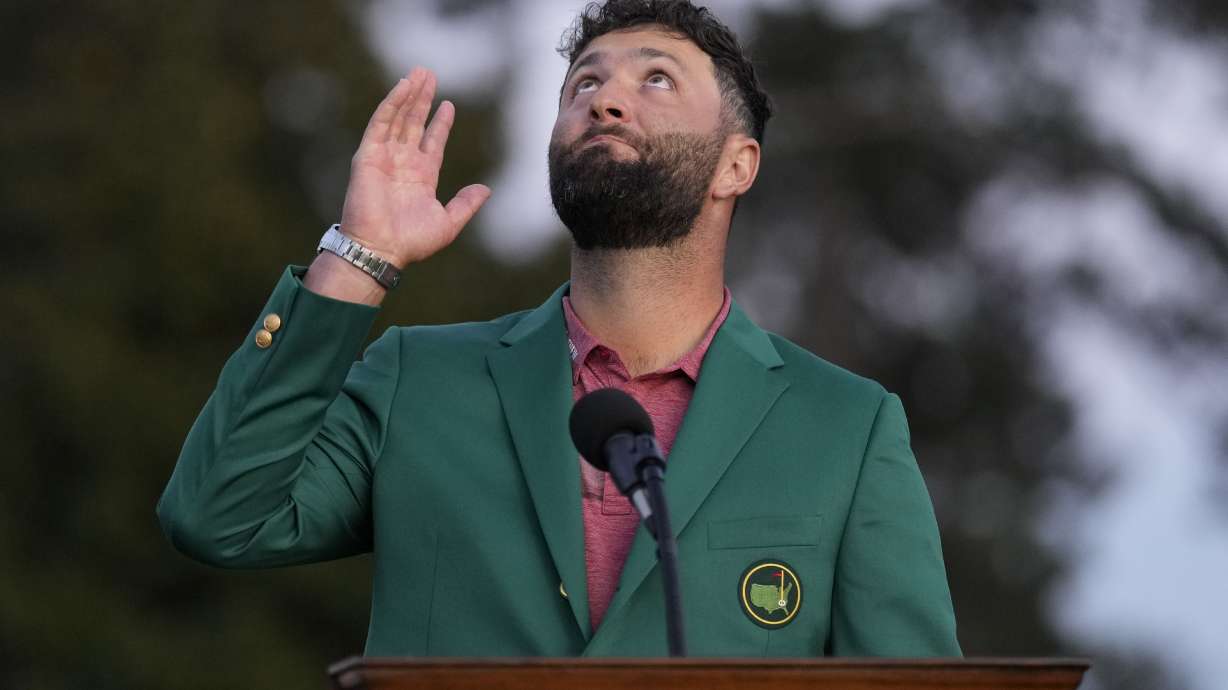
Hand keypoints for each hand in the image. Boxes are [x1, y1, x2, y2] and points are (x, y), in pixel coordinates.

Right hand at [339, 67, 490, 267]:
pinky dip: (391, 103)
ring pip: (398, 117)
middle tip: (430, 74)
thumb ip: (466, 204)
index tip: (448, 105)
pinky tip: (403, 86)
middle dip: (423, 99)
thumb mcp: (449, 223)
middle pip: (414, 123)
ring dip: (408, 94)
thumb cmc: (412, 242)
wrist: (382, 250)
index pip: (432, 141)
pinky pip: (380, 123)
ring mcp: (384, 157)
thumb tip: (486, 189)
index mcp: (421, 176)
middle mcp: (402, 163)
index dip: (440, 123)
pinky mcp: (367, 155)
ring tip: (420, 73)